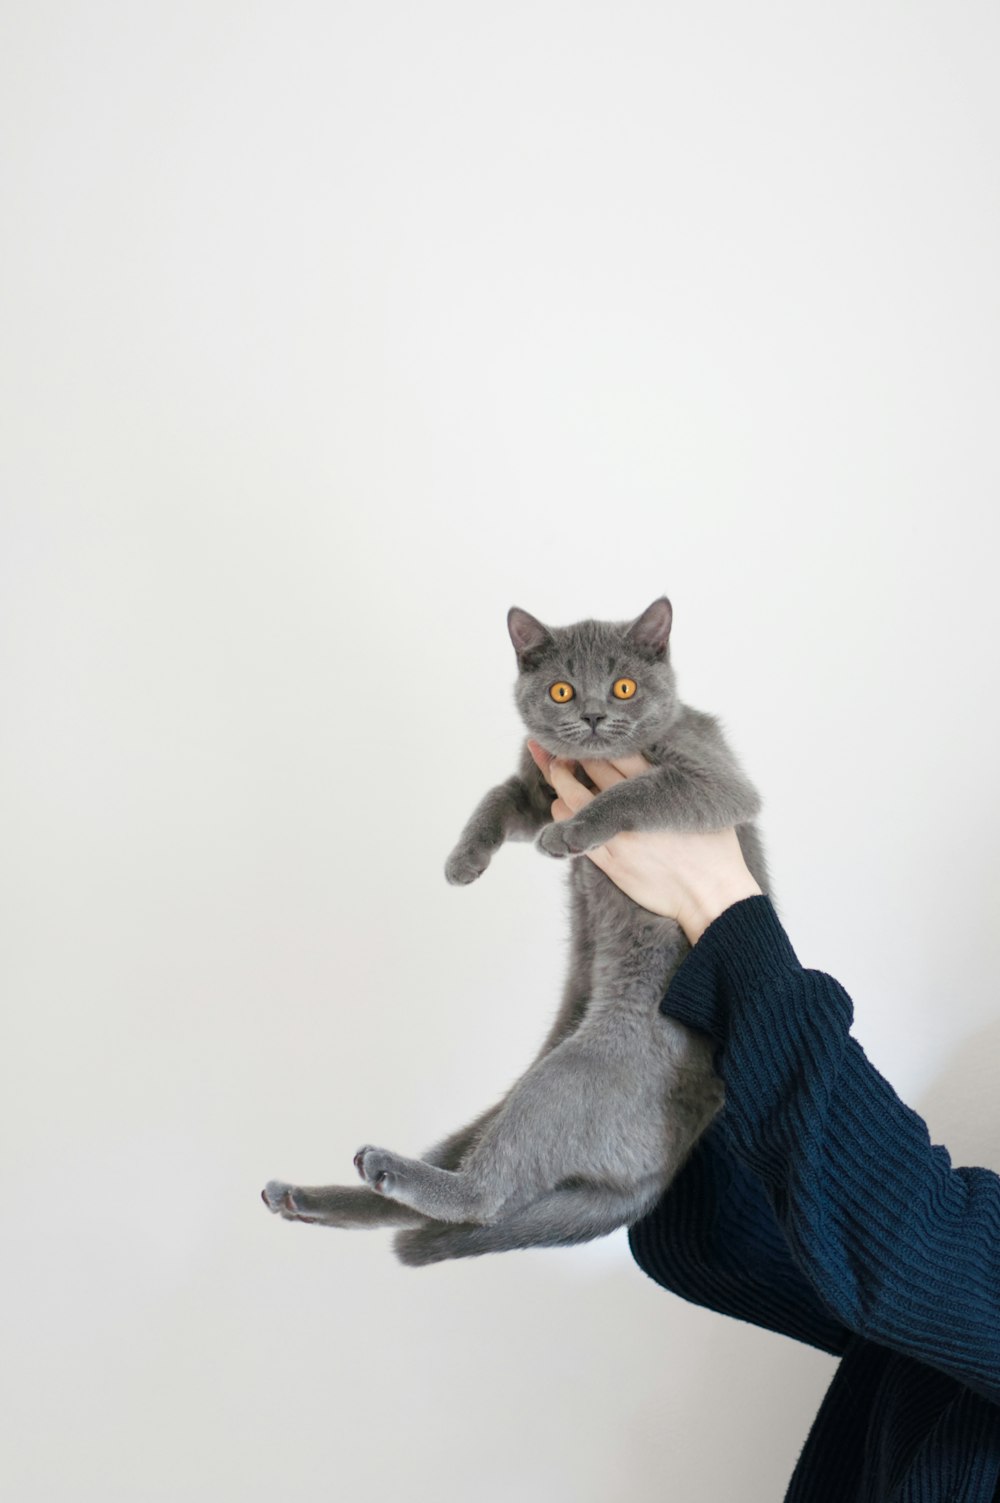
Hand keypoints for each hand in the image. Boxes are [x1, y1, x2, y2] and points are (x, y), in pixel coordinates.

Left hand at [526, 740, 761, 944]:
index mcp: (659, 787)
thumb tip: (657, 757)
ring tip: (558, 772)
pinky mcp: (609, 859)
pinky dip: (562, 813)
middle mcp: (635, 806)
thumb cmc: (714, 850)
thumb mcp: (700, 803)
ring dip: (560, 781)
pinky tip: (562, 806)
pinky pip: (572, 830)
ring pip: (572, 796)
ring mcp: (618, 833)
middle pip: (592, 766)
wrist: (710, 895)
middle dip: (573, 754)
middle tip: (563, 747)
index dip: (600, 740)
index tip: (591, 734)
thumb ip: (676, 779)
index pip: (620, 750)